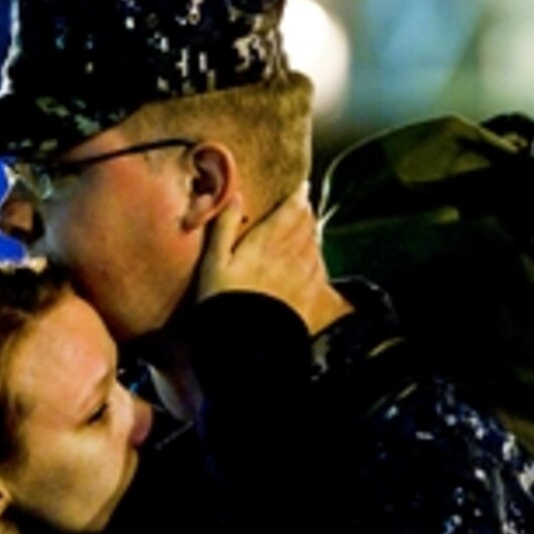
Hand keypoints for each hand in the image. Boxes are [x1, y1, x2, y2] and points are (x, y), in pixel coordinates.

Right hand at [199, 184, 327, 330]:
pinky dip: (317, 256)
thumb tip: (235, 196)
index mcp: (266, 244)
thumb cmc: (223, 302)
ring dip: (313, 231)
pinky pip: (319, 269)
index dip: (297, 198)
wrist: (246, 344)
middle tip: (304, 204)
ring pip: (314, 245)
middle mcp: (289, 256)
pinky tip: (314, 257)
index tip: (301, 188)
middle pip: (306, 226)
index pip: (289, 213)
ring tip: (309, 225)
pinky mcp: (308, 296)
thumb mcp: (214, 262)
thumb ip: (225, 227)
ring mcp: (302, 277)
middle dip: (306, 212)